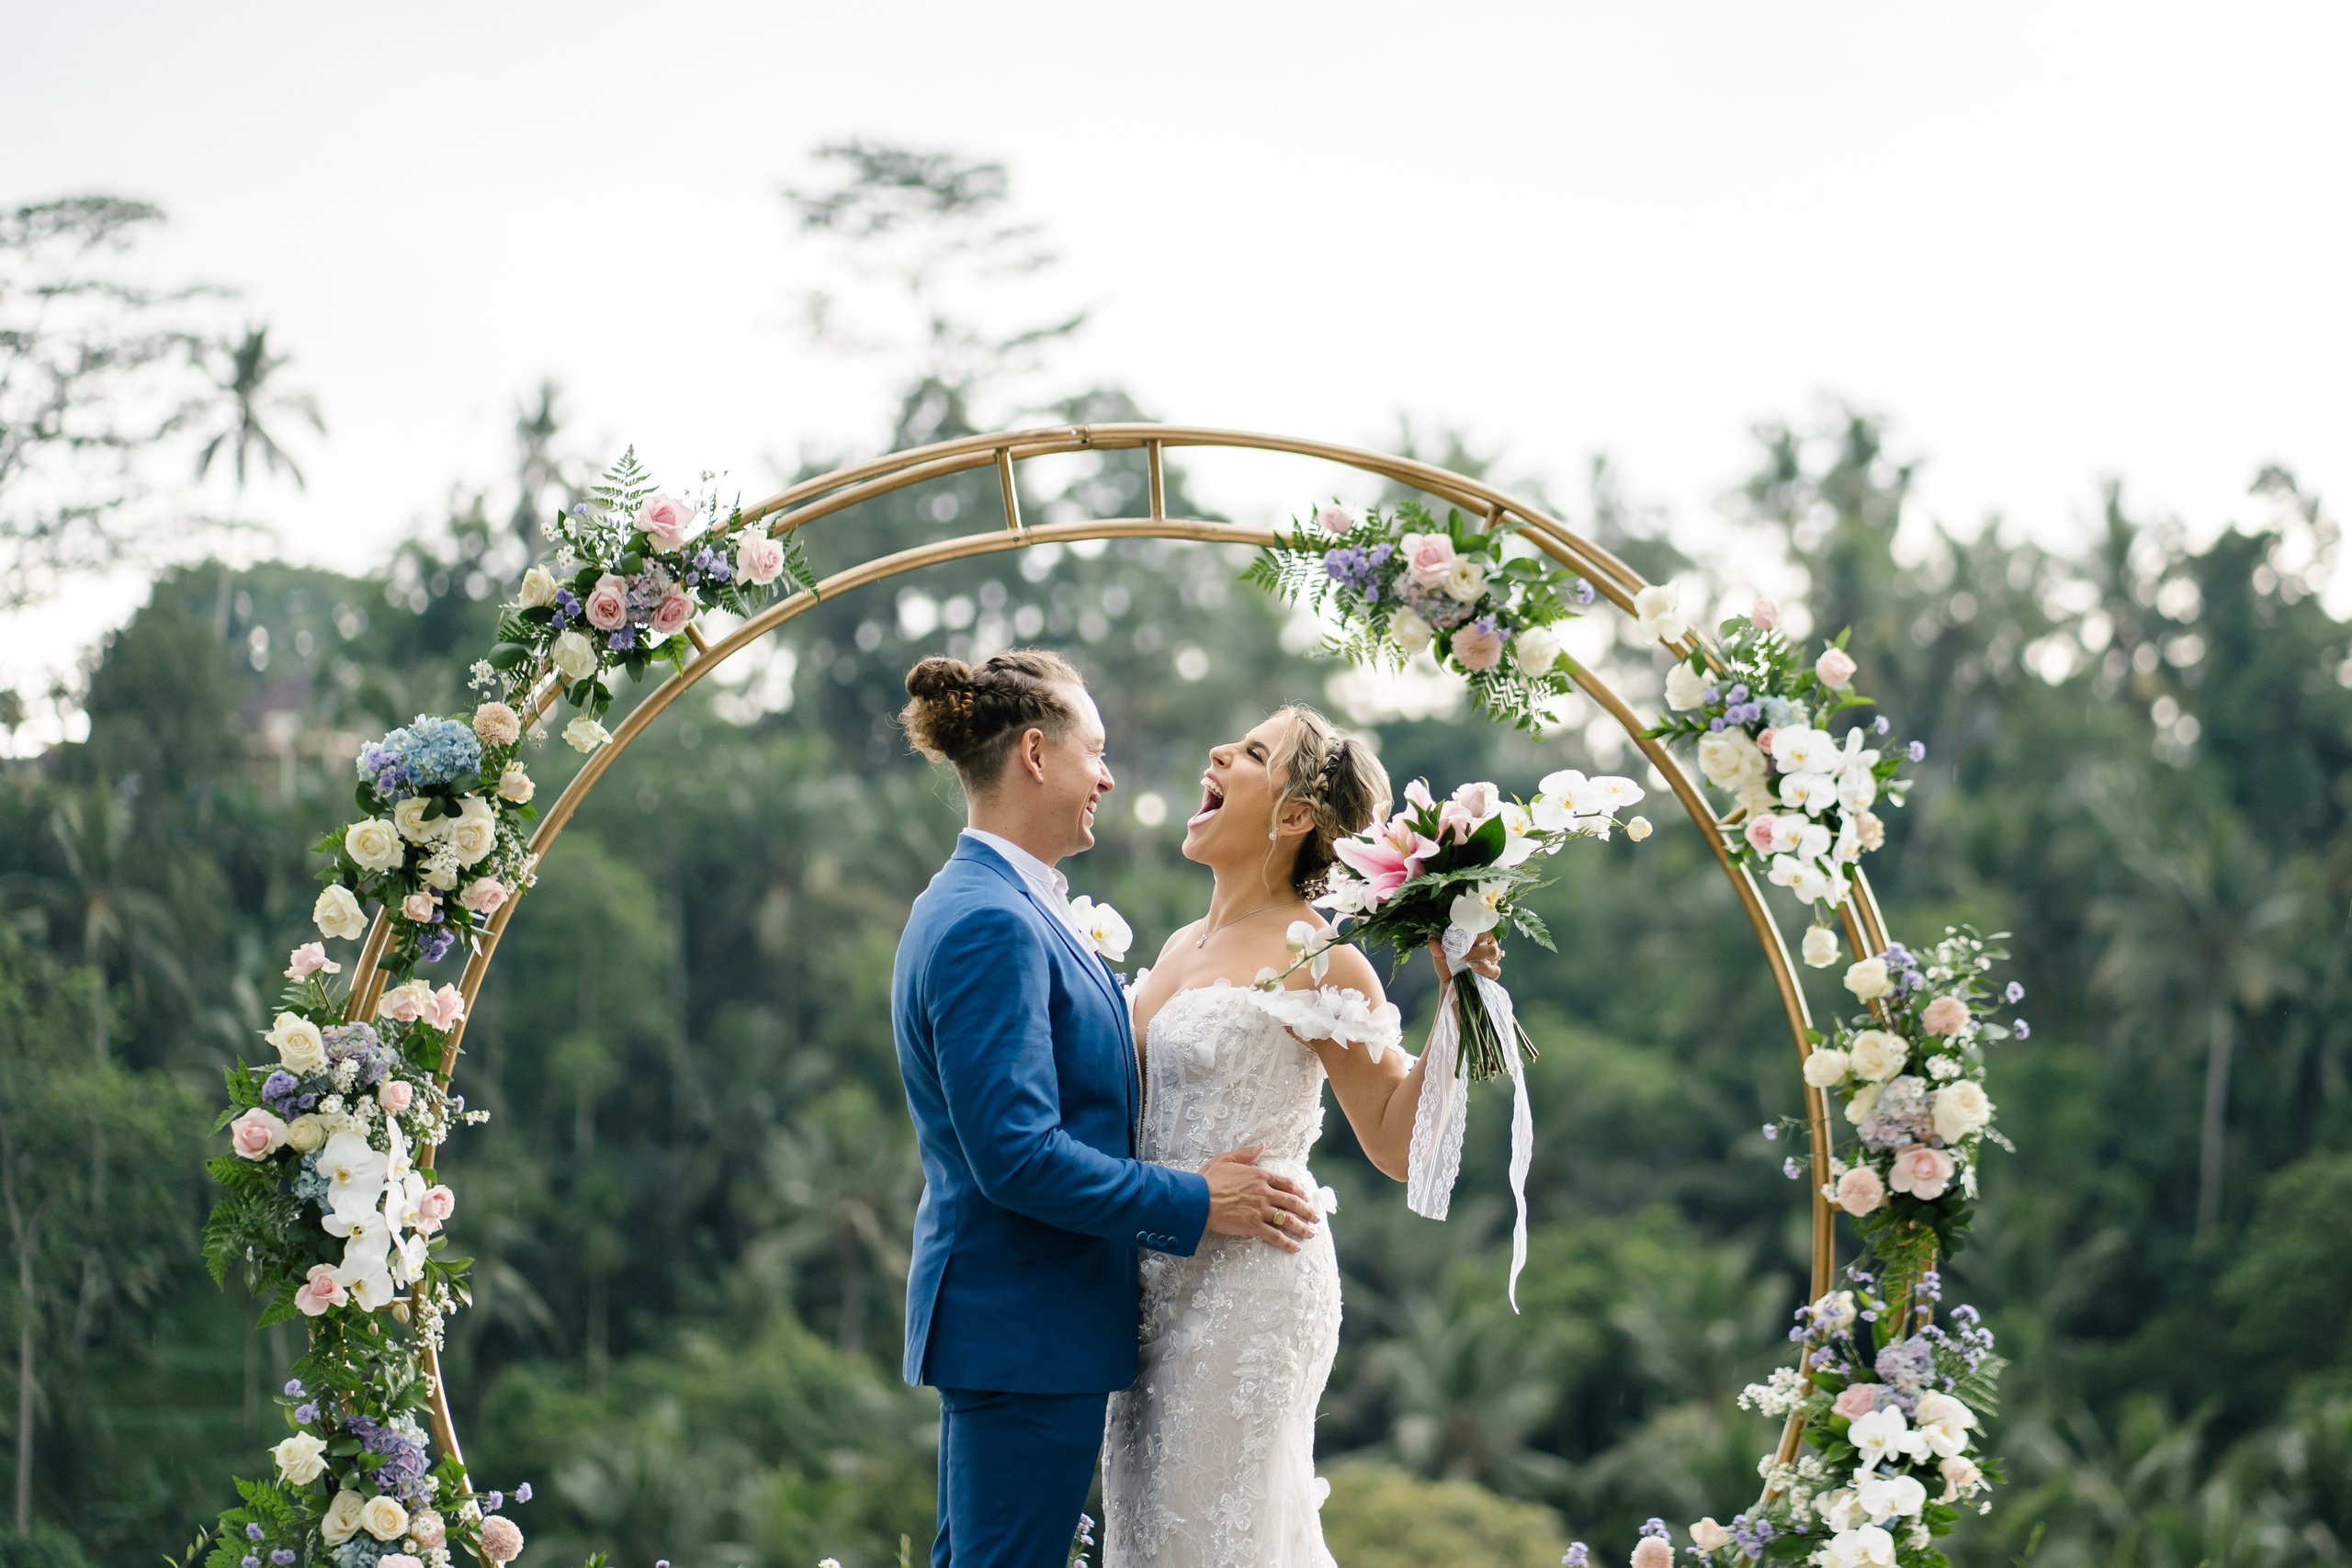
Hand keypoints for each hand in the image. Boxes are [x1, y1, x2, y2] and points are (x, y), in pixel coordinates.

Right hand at [1202, 1144, 1320, 1252]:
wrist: (1197, 1199)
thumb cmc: (1208, 1179)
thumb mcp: (1226, 1159)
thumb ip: (1247, 1153)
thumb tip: (1262, 1145)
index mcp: (1259, 1176)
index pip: (1286, 1183)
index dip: (1298, 1191)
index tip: (1306, 1196)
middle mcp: (1264, 1192)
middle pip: (1293, 1202)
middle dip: (1308, 1211)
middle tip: (1317, 1218)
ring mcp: (1260, 1210)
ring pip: (1288, 1219)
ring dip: (1302, 1227)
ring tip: (1311, 1234)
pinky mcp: (1253, 1226)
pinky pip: (1274, 1235)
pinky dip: (1286, 1242)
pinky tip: (1295, 1247)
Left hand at [1428, 933, 1502, 982]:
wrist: (1449, 984)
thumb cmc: (1448, 965)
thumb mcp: (1440, 955)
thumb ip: (1436, 947)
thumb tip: (1432, 937)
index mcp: (1477, 936)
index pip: (1482, 926)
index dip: (1475, 928)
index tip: (1464, 933)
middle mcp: (1487, 945)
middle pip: (1488, 937)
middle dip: (1475, 946)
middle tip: (1462, 953)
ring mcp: (1492, 959)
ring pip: (1494, 952)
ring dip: (1479, 955)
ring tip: (1467, 962)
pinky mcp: (1492, 973)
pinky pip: (1495, 970)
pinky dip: (1484, 968)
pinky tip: (1473, 968)